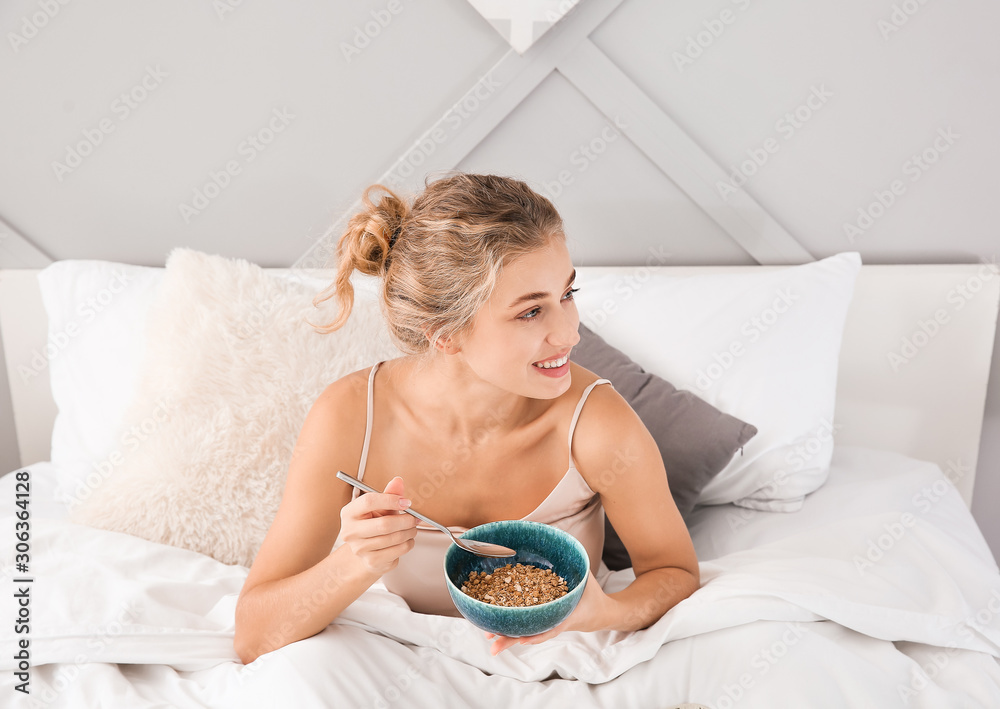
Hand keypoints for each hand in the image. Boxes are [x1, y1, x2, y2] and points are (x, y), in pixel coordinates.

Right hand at [338, 476, 416, 575]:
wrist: (367, 551)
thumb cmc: (373, 525)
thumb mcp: (379, 508)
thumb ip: (389, 494)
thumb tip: (398, 481)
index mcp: (349, 513)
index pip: (369, 501)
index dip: (391, 500)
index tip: (406, 502)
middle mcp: (350, 531)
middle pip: (384, 524)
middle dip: (405, 520)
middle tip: (414, 518)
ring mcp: (359, 549)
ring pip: (393, 538)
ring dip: (409, 532)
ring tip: (412, 528)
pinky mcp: (371, 561)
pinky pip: (397, 550)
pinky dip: (408, 543)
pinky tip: (407, 539)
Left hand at [485, 569, 610, 654]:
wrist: (598, 614)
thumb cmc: (592, 595)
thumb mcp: (586, 578)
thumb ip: (575, 564)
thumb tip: (564, 544)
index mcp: (566, 615)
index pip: (552, 627)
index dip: (538, 634)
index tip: (523, 639)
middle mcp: (553, 623)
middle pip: (530, 634)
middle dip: (511, 639)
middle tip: (493, 646)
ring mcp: (546, 624)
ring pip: (524, 632)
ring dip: (506, 635)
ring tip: (488, 637)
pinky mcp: (541, 621)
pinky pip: (525, 625)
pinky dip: (512, 626)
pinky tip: (496, 627)